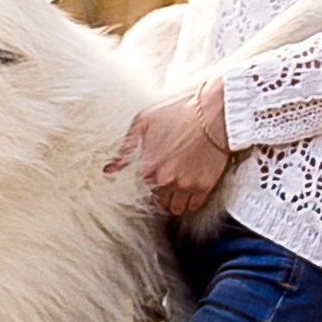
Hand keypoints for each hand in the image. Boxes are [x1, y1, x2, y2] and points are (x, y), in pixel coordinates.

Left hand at [105, 82, 232, 216]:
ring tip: (178, 188)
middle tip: (168, 183)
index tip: (155, 177)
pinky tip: (191, 190)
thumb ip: (125, 148)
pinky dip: (191, 202)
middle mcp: (165, 180)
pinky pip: (194, 206)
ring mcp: (185, 185)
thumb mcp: (143, 121)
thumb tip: (109, 169)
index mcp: (148, 168)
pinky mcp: (204, 186)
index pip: (141, 190)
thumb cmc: (178, 112)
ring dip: (175, 202)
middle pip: (158, 203)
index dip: (148, 184)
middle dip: (161, 195)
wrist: (212, 113)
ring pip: (175, 208)